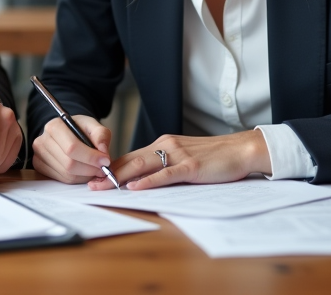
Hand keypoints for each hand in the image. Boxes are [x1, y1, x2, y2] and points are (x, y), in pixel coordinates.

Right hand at [32, 115, 112, 184]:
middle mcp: (43, 141)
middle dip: (90, 169)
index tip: (105, 160)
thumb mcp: (92, 125)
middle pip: (69, 164)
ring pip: (67, 174)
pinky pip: (62, 179)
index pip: (72, 147)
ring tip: (94, 168)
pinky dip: (77, 178)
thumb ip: (101, 135)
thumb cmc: (79, 129)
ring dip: (85, 175)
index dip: (91, 157)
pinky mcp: (40, 167)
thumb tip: (103, 151)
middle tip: (103, 168)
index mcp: (55, 126)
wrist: (67, 132)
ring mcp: (39, 155)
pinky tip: (83, 171)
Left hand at [89, 131, 270, 190]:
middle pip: (131, 160)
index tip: (93, 177)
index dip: (111, 167)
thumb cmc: (215, 157)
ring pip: (143, 165)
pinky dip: (148, 181)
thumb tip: (142, 180)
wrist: (241, 150)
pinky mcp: (191, 166)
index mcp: (163, 144)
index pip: (131, 156)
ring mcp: (178, 155)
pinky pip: (165, 174)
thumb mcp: (184, 159)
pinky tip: (135, 187)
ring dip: (120, 177)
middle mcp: (166, 146)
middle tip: (89, 185)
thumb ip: (165, 166)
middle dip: (108, 173)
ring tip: (104, 186)